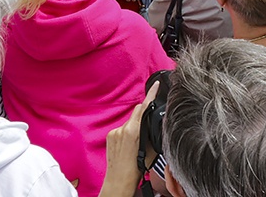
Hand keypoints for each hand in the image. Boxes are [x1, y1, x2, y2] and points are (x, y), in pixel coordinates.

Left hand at [99, 81, 160, 196]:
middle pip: (137, 113)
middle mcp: (122, 129)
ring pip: (130, 122)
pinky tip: (129, 145)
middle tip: (148, 128)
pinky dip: (127, 133)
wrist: (120, 180)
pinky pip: (122, 128)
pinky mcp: (110, 136)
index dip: (151, 94)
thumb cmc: (136, 169)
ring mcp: (115, 132)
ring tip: (137, 144)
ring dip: (135, 127)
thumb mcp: (152, 150)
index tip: (155, 85)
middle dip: (144, 115)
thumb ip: (151, 132)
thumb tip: (154, 123)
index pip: (144, 107)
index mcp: (134, 131)